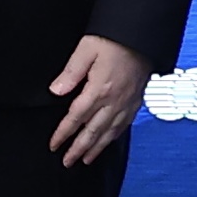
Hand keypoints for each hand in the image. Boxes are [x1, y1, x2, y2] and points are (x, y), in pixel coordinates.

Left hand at [48, 34, 149, 164]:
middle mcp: (114, 100)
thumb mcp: (86, 49)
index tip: (54, 145)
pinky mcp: (136, 100)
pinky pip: (124, 125)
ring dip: (96, 148)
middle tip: (68, 162)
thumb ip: (71, 72)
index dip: (64, 133)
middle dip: (79, 149)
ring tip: (86, 159)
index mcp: (99, 89)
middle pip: (93, 131)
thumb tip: (56, 91)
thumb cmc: (114, 39)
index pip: (76, 117)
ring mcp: (127, 102)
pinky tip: (108, 141)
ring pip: (110, 132)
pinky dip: (114, 137)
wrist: (142, 35)